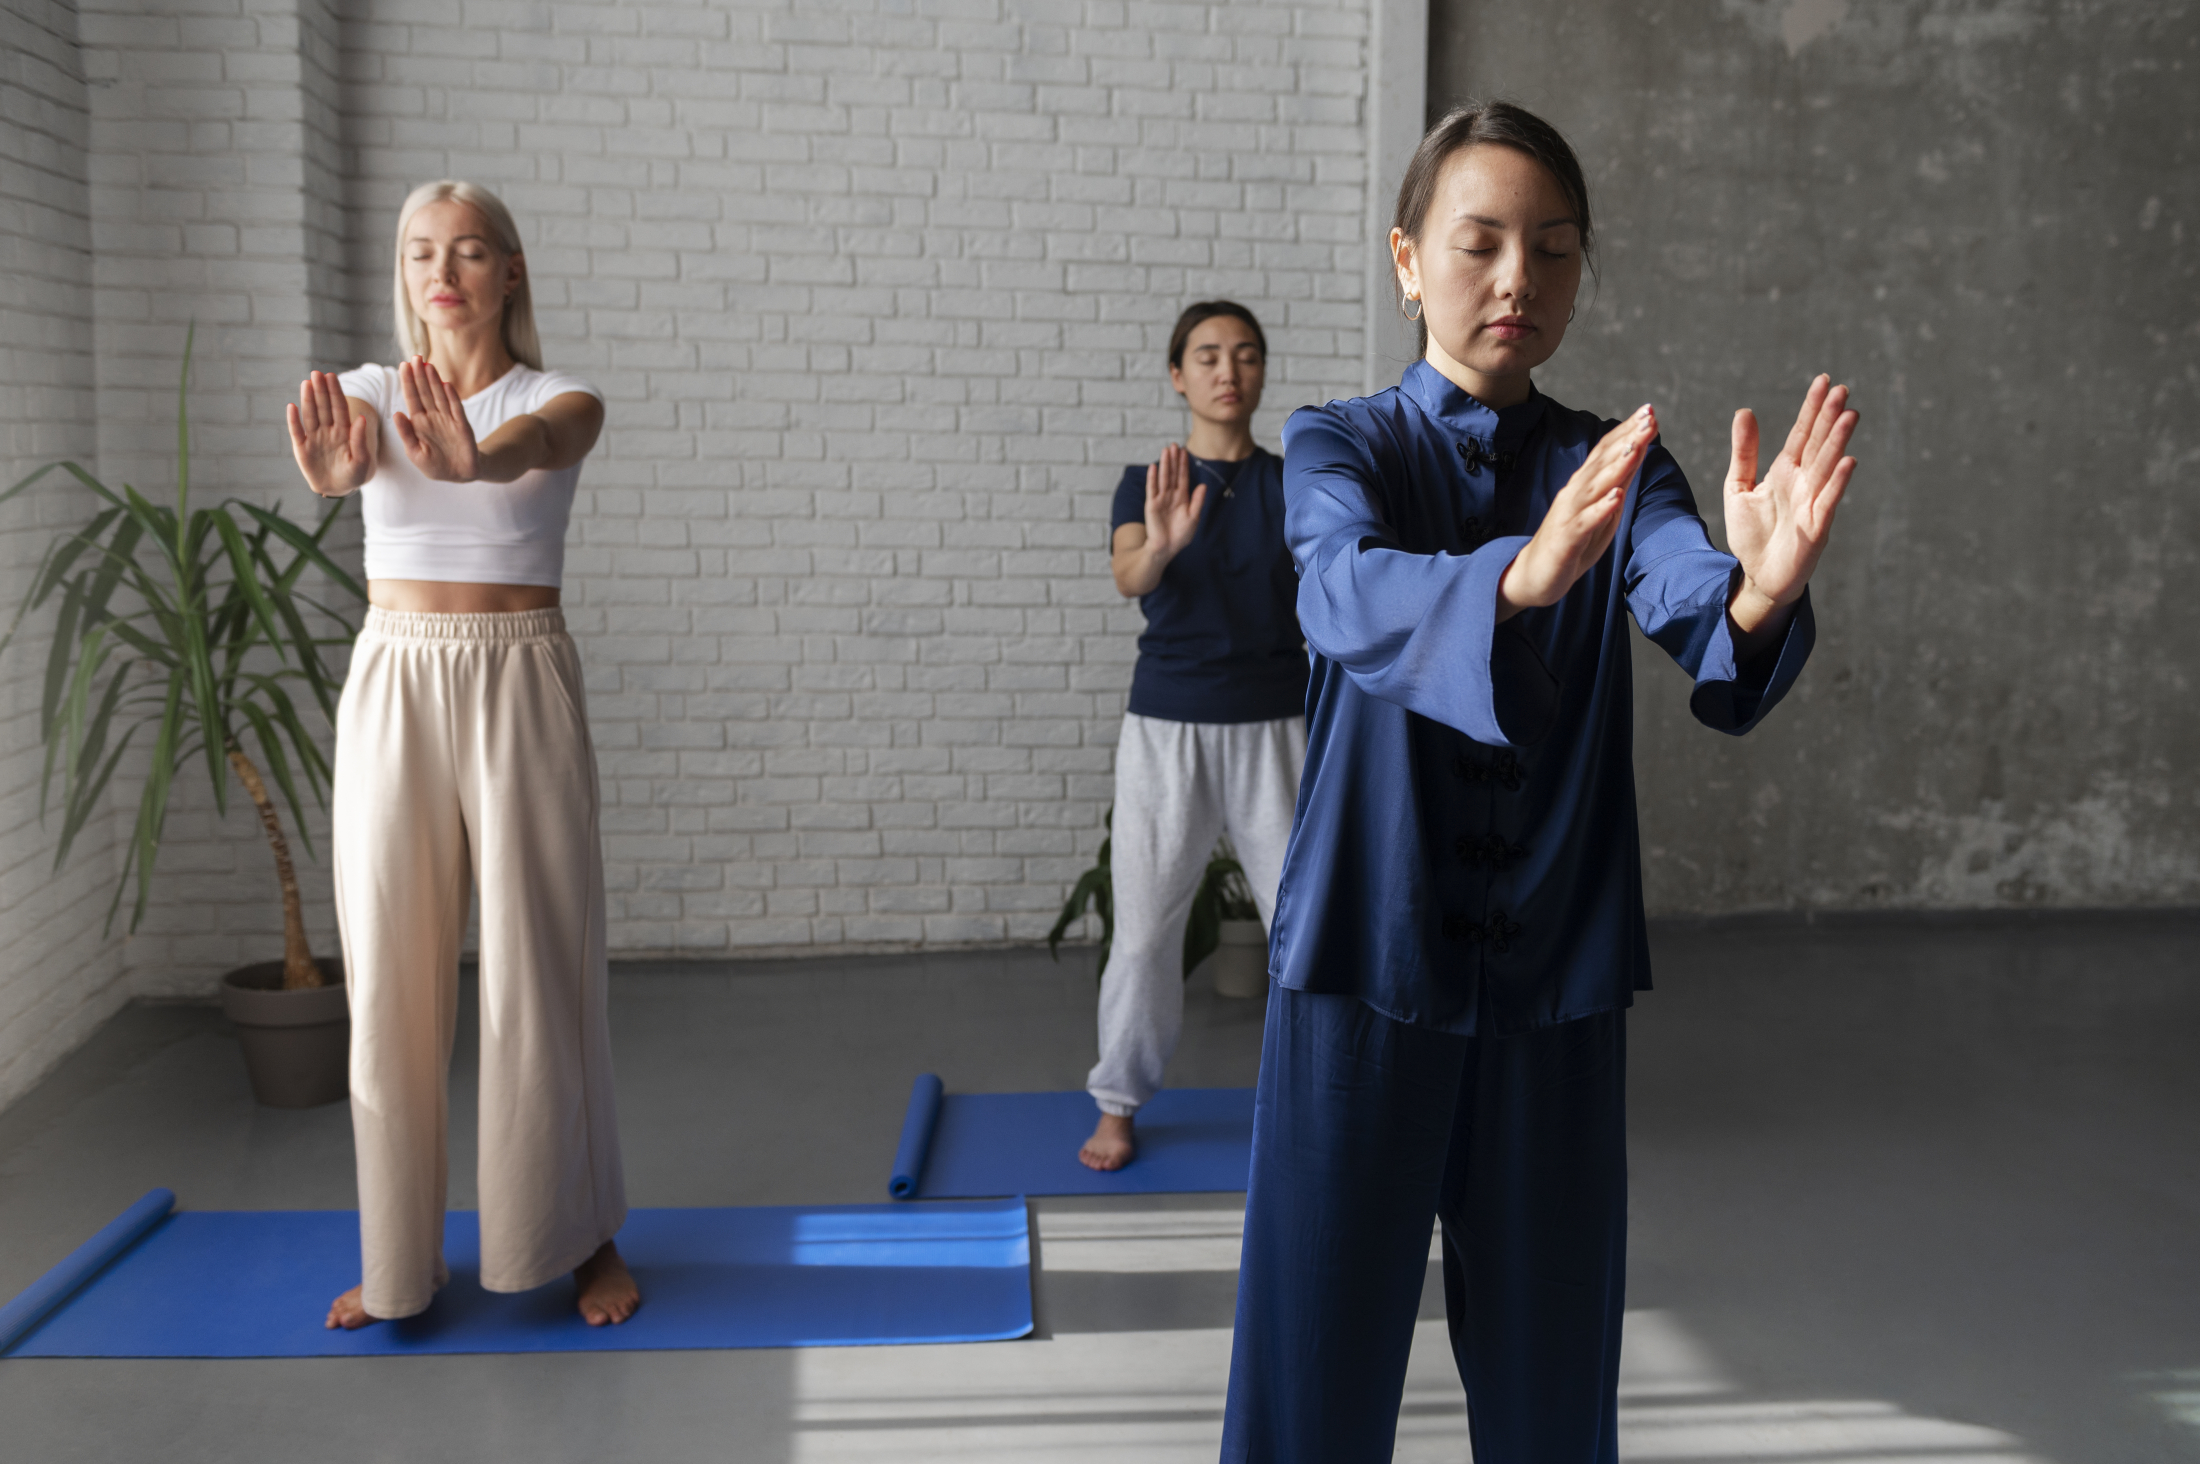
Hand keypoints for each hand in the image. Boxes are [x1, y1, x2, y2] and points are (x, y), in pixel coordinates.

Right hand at [285, 371, 375, 496]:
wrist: (339, 489)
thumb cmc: (355, 474)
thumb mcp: (362, 460)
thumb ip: (360, 440)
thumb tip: (361, 418)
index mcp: (344, 430)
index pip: (339, 407)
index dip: (335, 392)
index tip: (331, 376)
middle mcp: (328, 430)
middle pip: (323, 407)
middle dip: (320, 390)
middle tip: (316, 373)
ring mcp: (314, 437)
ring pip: (310, 415)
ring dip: (308, 400)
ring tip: (306, 383)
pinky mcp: (302, 448)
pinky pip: (296, 432)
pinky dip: (293, 420)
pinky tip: (291, 407)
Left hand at [393, 356, 480, 482]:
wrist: (459, 475)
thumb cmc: (434, 465)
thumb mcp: (415, 453)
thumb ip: (406, 434)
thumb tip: (396, 414)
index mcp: (418, 423)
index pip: (412, 398)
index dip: (408, 382)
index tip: (404, 366)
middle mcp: (433, 417)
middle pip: (425, 392)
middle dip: (420, 375)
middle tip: (416, 357)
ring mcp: (448, 419)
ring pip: (439, 396)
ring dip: (434, 381)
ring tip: (428, 365)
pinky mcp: (462, 426)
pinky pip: (456, 408)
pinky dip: (452, 397)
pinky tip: (446, 385)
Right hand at [1142, 443, 1207, 563]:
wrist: (1167, 548)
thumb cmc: (1181, 535)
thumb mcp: (1194, 517)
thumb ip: (1198, 501)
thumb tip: (1203, 485)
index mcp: (1182, 497)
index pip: (1182, 477)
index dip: (1183, 464)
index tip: (1184, 451)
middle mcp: (1171, 495)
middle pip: (1172, 474)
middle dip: (1173, 459)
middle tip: (1174, 445)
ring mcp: (1160, 499)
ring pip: (1163, 478)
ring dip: (1164, 464)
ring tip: (1165, 451)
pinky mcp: (1151, 505)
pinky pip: (1152, 489)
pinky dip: (1152, 478)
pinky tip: (1153, 467)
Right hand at [1497, 404, 1655, 617]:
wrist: (1534, 576)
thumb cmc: (1571, 544)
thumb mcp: (1600, 512)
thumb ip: (1616, 485)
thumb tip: (1636, 457)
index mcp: (1584, 486)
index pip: (1606, 452)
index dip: (1627, 432)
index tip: (1649, 412)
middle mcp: (1575, 494)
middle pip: (1603, 462)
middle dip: (1627, 439)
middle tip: (1648, 417)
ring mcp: (1569, 515)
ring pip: (1595, 487)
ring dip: (1616, 466)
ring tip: (1636, 447)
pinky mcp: (1566, 539)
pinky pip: (1585, 522)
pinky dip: (1601, 508)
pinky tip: (1616, 496)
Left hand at [1725, 374, 1855, 623]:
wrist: (1757, 575)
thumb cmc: (1752, 533)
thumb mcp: (1739, 487)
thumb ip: (1744, 451)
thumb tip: (1744, 411)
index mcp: (1786, 471)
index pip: (1802, 433)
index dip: (1812, 408)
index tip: (1823, 381)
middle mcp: (1804, 483)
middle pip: (1819, 444)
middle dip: (1829, 418)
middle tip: (1841, 389)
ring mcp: (1813, 503)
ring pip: (1828, 466)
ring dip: (1838, 441)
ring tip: (1849, 414)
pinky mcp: (1816, 527)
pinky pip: (1829, 500)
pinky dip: (1838, 481)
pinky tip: (1848, 461)